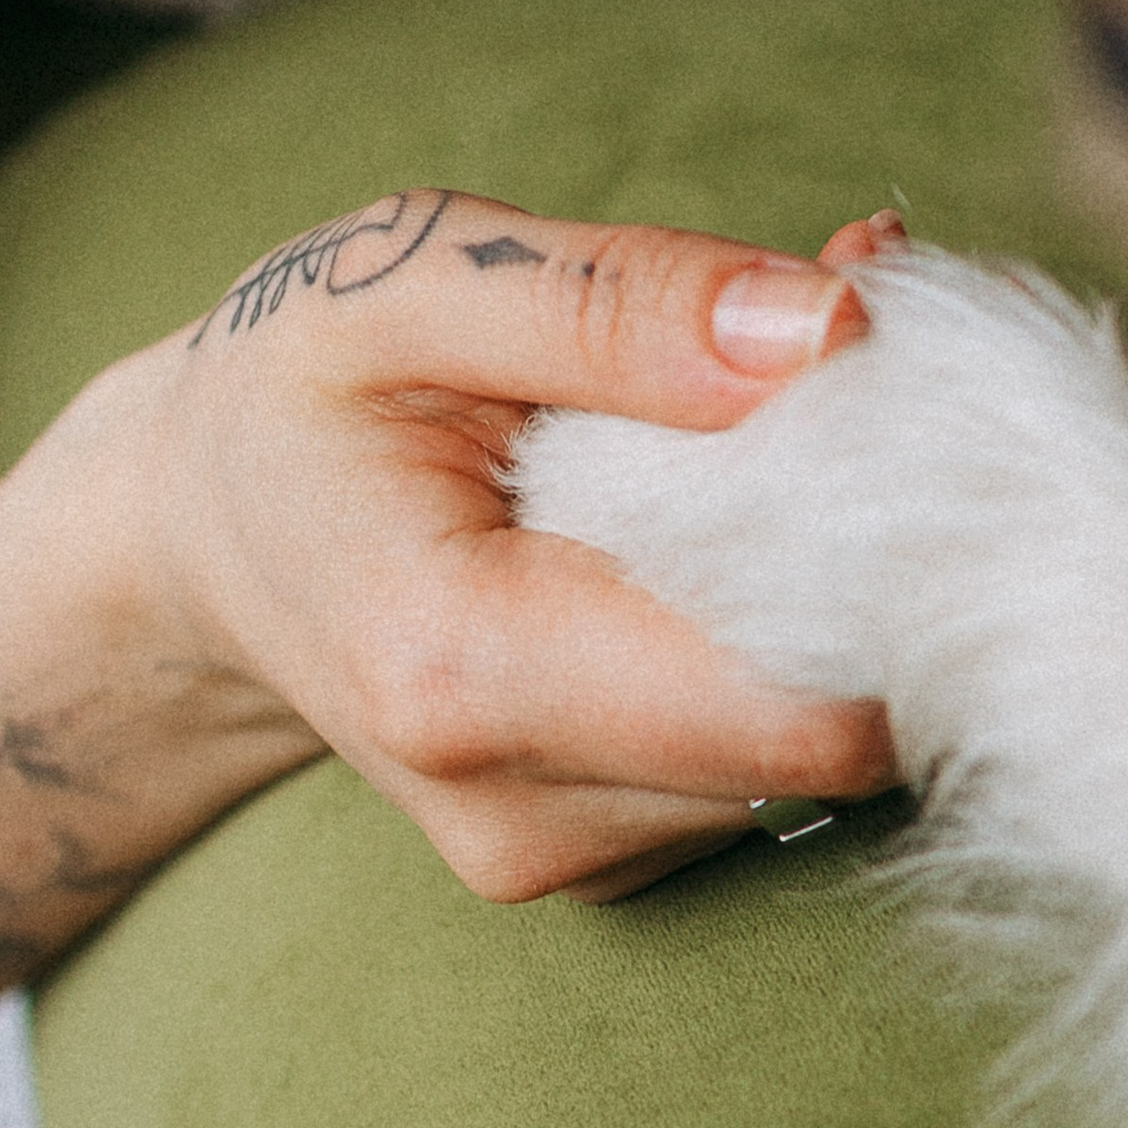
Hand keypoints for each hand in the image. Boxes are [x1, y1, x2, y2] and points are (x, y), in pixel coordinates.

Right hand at [111, 193, 904, 903]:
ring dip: (862, 566)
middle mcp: (520, 807)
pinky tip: (750, 492)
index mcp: (460, 666)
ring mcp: (567, 850)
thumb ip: (623, 299)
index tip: (933, 379)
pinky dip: (804, 613)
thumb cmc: (301, 383)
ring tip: (796, 392)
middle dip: (904, 536)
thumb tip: (834, 328)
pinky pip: (774, 744)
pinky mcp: (611, 848)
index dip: (917, 560)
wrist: (194, 535)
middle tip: (887, 331)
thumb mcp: (418, 277)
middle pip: (837, 728)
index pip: (796, 704)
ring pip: (827, 741)